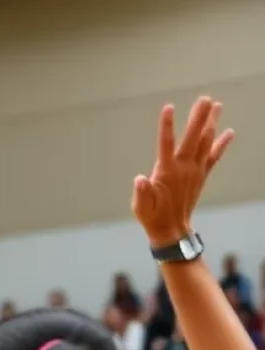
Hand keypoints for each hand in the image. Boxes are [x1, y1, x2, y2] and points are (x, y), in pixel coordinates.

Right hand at [132, 97, 233, 247]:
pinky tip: (229, 132)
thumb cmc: (152, 217)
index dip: (166, 126)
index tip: (168, 108)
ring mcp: (195, 171)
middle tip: (205, 98)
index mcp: (166, 172)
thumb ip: (141, 192)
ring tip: (217, 105)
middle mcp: (183, 168)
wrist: (171, 230)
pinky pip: (214, 157)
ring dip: (212, 123)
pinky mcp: (201, 176)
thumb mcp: (141, 206)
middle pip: (193, 138)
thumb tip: (139, 179)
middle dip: (198, 118)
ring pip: (206, 142)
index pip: (166, 144)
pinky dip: (222, 144)